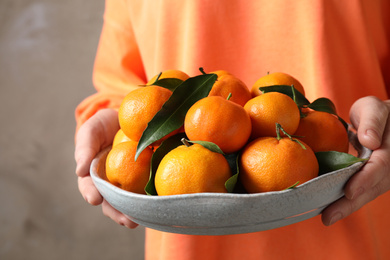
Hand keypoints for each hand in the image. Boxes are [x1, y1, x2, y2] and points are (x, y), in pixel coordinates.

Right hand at [75, 108, 137, 227]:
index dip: (91, 193)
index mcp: (92, 174)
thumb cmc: (103, 126)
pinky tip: (154, 207)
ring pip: (127, 203)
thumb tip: (79, 171)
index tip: (95, 198)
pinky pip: (143, 192)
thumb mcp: (91, 131)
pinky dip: (147, 201)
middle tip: (125, 220)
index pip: (89, 187)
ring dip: (132, 213)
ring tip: (138, 221)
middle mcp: (108, 182)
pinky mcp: (142, 179)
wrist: (124, 119)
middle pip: (110, 202)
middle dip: (116, 212)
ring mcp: (125, 183)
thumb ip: (84, 148)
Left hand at [322, 96, 389, 225]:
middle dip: (351, 204)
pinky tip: (330, 210)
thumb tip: (370, 141)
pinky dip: (346, 201)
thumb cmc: (376, 113)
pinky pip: (362, 191)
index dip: (366, 179)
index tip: (349, 192)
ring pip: (368, 193)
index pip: (381, 165)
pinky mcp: (373, 180)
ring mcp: (383, 175)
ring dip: (347, 207)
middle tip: (328, 217)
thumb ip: (372, 121)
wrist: (385, 121)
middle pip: (374, 187)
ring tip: (327, 218)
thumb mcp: (373, 108)